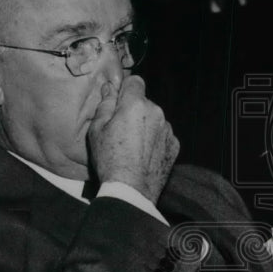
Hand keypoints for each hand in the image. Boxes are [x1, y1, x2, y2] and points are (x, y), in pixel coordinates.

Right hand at [87, 76, 178, 203]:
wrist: (131, 189)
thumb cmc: (110, 159)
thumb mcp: (97, 129)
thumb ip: (105, 104)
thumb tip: (109, 87)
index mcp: (136, 104)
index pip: (135, 82)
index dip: (126, 91)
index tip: (119, 103)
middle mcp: (156, 112)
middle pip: (145, 103)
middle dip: (134, 111)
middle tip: (121, 132)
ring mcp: (168, 129)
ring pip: (155, 119)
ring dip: (146, 127)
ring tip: (132, 148)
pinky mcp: (174, 145)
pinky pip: (163, 136)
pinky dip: (155, 142)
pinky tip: (143, 156)